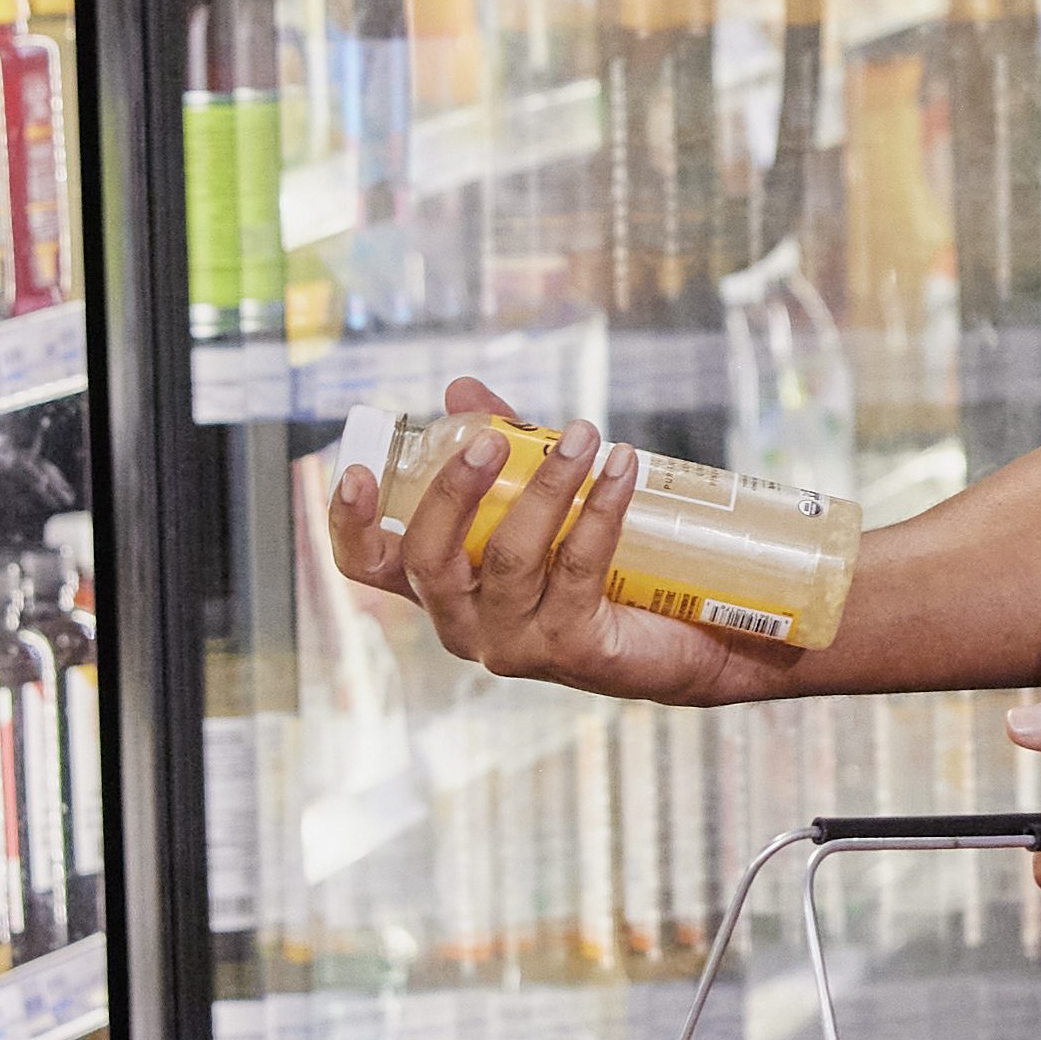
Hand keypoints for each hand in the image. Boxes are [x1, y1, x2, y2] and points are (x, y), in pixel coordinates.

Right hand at [324, 391, 793, 710]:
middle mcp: (464, 624)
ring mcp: (514, 644)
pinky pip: (576, 567)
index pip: (369, 564)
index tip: (356, 470)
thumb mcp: (544, 498)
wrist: (691, 636)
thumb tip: (461, 388)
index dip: (350, 523)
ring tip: (585, 434)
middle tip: (495, 436)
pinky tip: (624, 468)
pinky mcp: (570, 651)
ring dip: (548, 485)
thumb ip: (501, 446)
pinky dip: (600, 509)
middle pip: (430, 559)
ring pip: (509, 556)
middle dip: (455, 489)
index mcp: (443, 587)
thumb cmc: (605, 566)